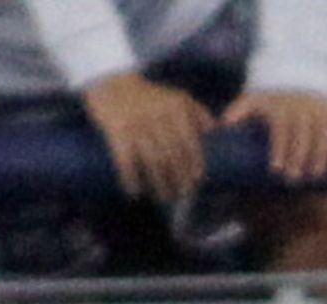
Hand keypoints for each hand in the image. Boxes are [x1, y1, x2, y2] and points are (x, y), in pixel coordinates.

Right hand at [82, 71, 216, 200]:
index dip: (195, 164)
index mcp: (177, 107)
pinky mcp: (117, 131)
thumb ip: (196, 112)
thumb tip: (215, 132)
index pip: (190, 142)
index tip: (197, 182)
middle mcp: (160, 116)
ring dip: (158, 183)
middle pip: (173, 155)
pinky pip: (126, 161)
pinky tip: (134, 192)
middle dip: (178, 178)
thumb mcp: (176, 97)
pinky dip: (130, 179)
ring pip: (152, 161)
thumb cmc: (147, 95)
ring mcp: (138, 124)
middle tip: (180, 195)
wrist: (111, 82)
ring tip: (162, 197)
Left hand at [220, 89, 326, 184]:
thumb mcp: (250, 102)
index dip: (280, 148)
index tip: (276, 170)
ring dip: (324, 153)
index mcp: (280, 107)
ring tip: (317, 176)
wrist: (293, 80)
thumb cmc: (266, 103)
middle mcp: (303, 107)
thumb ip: (237, 113)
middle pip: (304, 133)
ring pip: (326, 131)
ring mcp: (322, 109)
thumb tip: (221, 126)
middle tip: (295, 180)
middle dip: (300, 157)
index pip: (281, 128)